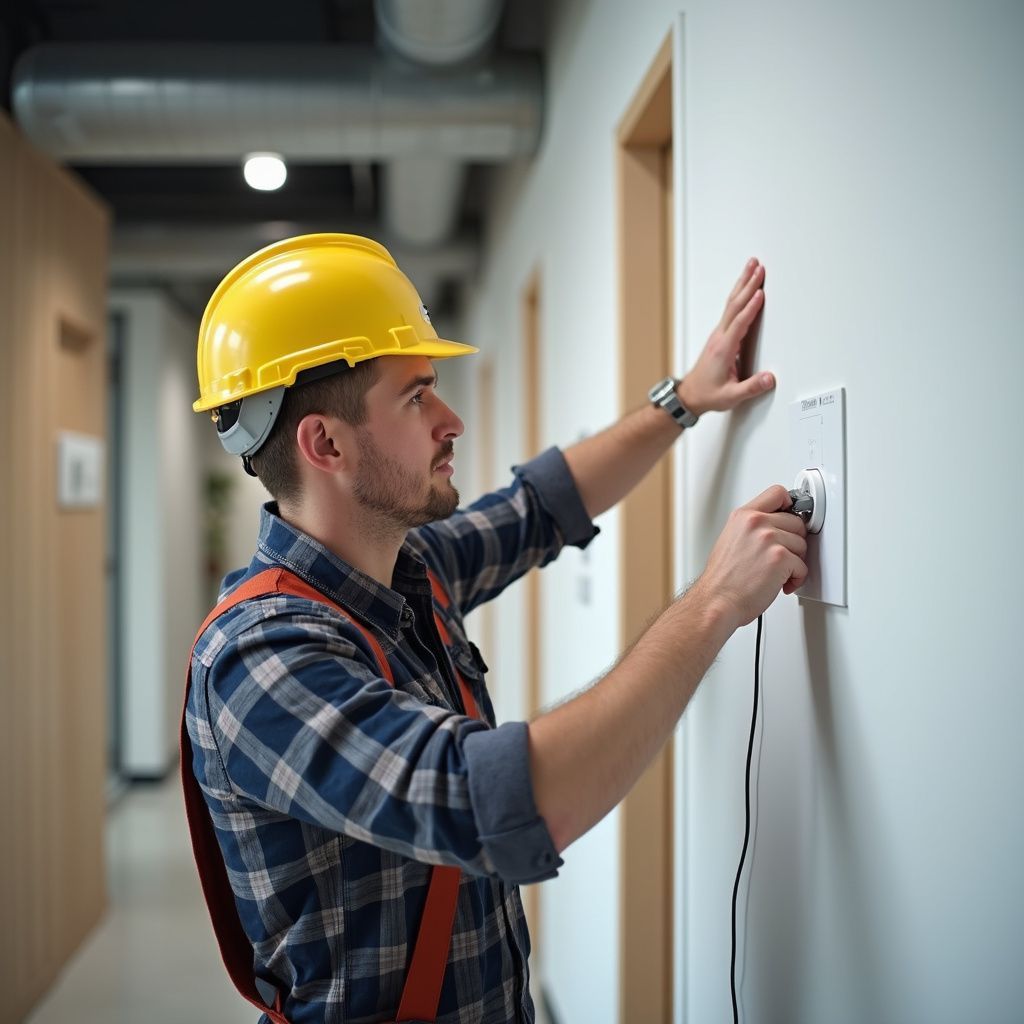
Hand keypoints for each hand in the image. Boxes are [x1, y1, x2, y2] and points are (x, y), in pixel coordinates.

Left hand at [677, 259, 773, 415]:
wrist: (689, 395)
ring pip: (731, 304)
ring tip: (752, 266)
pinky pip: (730, 310)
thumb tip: (769, 378)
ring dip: (742, 284)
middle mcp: (719, 338)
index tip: (760, 293)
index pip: (739, 324)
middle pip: (734, 305)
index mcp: (723, 349)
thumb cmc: (708, 394)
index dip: (750, 308)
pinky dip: (739, 295)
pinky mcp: (719, 336)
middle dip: (747, 285)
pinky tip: (744, 288)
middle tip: (758, 267)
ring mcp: (718, 335)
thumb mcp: (731, 396)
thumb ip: (751, 388)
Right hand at [692, 485, 807, 628]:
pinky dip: (796, 579)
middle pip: (796, 522)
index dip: (790, 505)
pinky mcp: (780, 558)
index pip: (777, 493)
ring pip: (802, 544)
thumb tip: (774, 527)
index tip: (792, 515)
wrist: (717, 601)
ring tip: (777, 573)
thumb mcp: (730, 540)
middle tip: (781, 557)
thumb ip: (752, 528)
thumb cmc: (722, 579)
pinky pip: (803, 566)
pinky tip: (780, 583)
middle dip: (793, 542)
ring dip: (795, 562)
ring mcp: (769, 539)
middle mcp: (756, 523)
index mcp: (743, 516)